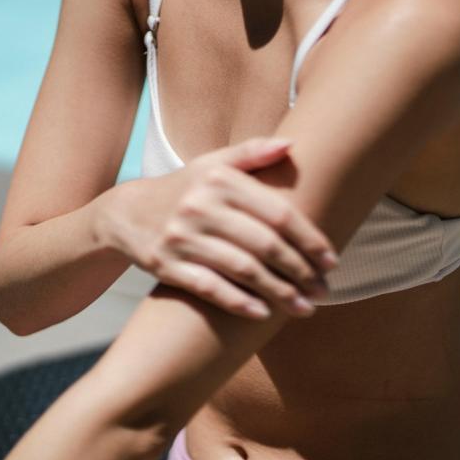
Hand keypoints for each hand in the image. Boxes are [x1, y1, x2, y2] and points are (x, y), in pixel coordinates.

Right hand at [93, 137, 337, 319]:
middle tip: (323, 289)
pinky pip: (209, 288)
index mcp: (220, 180)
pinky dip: (238, 303)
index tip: (332, 261)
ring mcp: (181, 237)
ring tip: (305, 308)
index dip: (309, 239)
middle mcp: (200, 207)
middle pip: (264, 245)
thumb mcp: (214, 164)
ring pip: (241, 270)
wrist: (127, 213)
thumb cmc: (186, 188)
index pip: (278, 213)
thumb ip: (252, 153)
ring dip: (278, 292)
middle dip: (300, 271)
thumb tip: (293, 144)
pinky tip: (264, 314)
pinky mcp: (166, 266)